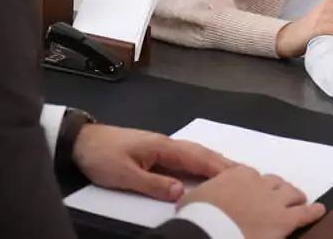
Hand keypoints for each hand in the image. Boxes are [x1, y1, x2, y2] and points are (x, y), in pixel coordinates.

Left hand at [73, 125, 234, 200]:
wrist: (83, 141)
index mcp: (163, 147)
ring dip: (216, 162)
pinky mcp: (157, 152)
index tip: (241, 176)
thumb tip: (181, 191)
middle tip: (249, 174)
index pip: (197, 158)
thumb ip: (153, 184)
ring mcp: (163, 147)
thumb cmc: (102, 156)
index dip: (219, 168)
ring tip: (236, 171)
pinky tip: (208, 169)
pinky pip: (186, 158)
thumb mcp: (124, 175)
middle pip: (202, 153)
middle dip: (225, 163)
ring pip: (196, 154)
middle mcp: (167, 144)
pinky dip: (202, 162)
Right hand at [178, 165, 325, 238]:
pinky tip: (319, 210)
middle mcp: (259, 183)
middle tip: (277, 195)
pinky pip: (305, 213)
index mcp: (237, 175)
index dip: (253, 186)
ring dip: (295, 196)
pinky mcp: (284, 220)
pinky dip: (314, 211)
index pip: (250, 176)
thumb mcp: (194, 198)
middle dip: (277, 188)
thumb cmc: (198, 215)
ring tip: (298, 200)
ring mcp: (274, 200)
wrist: (210, 229)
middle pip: (274, 182)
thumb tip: (201, 198)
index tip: (251, 192)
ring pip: (291, 193)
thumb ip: (206, 193)